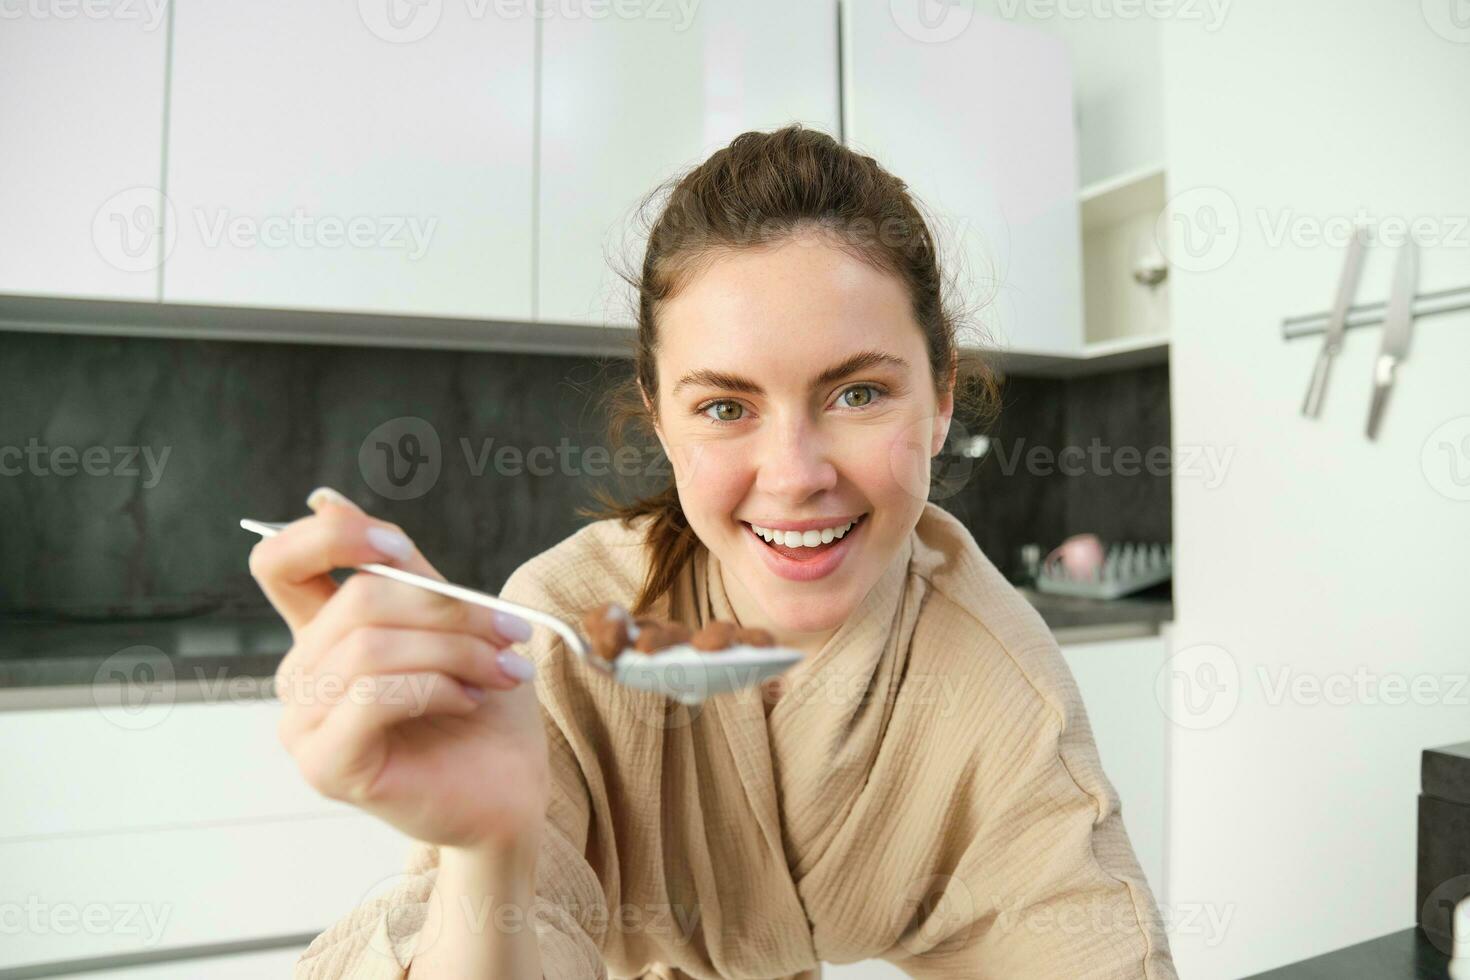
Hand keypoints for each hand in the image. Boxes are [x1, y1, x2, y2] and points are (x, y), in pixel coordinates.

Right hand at [248, 487, 549, 852]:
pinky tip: (470, 700)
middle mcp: (301, 676)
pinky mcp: (325, 766)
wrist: (510, 790)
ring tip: (504, 669)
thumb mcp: (451, 623)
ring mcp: (303, 725)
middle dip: (448, 609)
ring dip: (455, 650)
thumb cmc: (484, 708)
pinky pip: (373, 697)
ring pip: (370, 648)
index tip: (397, 549)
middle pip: (356, 602)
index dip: (333, 537)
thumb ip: (400, 571)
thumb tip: (326, 499)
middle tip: (510, 630)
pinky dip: (436, 688)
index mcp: (323, 634)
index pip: (280, 561)